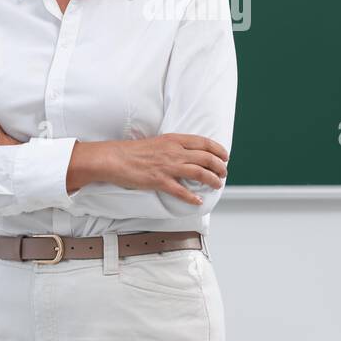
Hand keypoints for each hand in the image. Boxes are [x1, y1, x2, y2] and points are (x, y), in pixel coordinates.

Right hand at [103, 134, 228, 205]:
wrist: (115, 158)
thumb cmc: (134, 151)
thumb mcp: (159, 142)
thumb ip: (175, 146)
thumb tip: (188, 154)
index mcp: (174, 140)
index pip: (204, 143)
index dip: (218, 150)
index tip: (225, 156)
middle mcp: (174, 152)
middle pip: (206, 158)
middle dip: (219, 166)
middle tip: (223, 173)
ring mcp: (168, 167)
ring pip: (199, 173)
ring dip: (212, 180)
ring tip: (217, 184)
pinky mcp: (160, 181)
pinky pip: (181, 191)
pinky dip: (191, 197)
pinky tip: (198, 201)